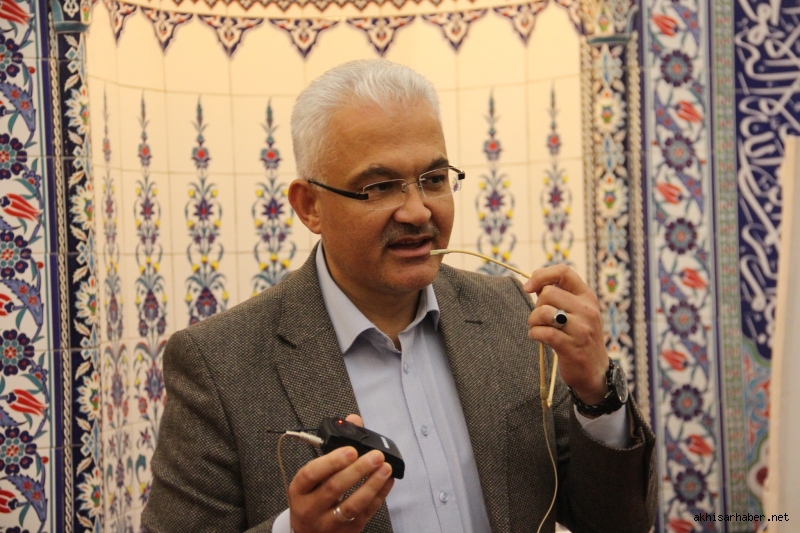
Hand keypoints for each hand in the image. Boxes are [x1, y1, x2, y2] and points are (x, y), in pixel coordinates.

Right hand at [288, 414, 394, 532]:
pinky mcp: (347, 531)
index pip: (310, 474)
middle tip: (376, 456)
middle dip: (358, 470)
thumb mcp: (313, 475)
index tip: (351, 449)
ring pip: (351, 505)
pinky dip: (378, 497)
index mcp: (299, 490)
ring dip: (371, 485)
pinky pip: (364, 514)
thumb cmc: (312, 497)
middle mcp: (310, 508)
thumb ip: (334, 446)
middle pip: (334, 488)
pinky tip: (387, 482)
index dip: (331, 461)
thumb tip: (353, 421)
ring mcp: (328, 522)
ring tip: (385, 468)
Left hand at [523, 264, 608, 405]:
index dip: (541, 275)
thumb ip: (558, 295)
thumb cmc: (579, 337)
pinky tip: (537, 337)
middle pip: (548, 293)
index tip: (528, 287)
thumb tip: (534, 279)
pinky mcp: (571, 347)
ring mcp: (581, 329)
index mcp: (587, 297)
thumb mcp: (576, 312)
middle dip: (536, 305)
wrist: (594, 371)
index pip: (564, 272)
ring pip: (543, 312)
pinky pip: (543, 332)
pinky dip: (534, 334)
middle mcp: (587, 310)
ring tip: (537, 328)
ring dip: (533, 321)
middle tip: (540, 318)